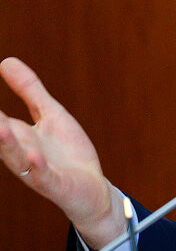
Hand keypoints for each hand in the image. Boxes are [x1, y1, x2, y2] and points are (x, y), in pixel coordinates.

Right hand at [0, 57, 124, 248]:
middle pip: (0, 138)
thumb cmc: (68, 153)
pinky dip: (37, 167)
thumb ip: (29, 91)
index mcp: (18, 136)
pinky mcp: (55, 184)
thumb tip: (6, 61)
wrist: (92, 189)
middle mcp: (21, 153)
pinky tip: (33, 155)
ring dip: (6, 143)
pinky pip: (43, 176)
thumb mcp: (51, 114)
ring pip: (16, 157)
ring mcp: (37, 170)